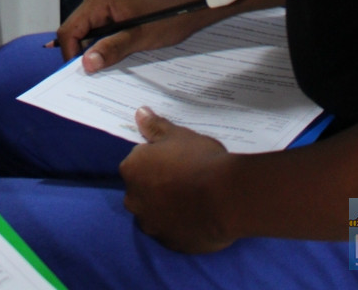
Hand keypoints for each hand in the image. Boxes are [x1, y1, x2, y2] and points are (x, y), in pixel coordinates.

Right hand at [58, 0, 216, 67]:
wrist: (190, 4)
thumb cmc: (169, 16)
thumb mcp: (139, 37)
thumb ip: (111, 49)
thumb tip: (85, 65)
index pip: (70, 30)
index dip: (71, 54)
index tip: (82, 75)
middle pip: (75, 30)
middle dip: (83, 52)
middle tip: (96, 73)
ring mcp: (103, 0)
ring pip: (86, 31)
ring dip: (94, 48)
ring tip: (107, 64)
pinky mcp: (111, 7)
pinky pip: (98, 28)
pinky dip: (103, 42)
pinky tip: (113, 53)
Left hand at [119, 110, 230, 252]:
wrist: (225, 197)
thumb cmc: (198, 160)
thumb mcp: (176, 135)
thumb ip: (155, 126)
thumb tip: (140, 113)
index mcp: (131, 171)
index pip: (136, 163)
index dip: (154, 160)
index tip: (173, 158)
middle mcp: (134, 201)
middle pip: (141, 190)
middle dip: (156, 185)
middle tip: (183, 176)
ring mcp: (152, 225)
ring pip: (154, 213)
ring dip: (166, 206)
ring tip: (192, 197)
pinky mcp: (171, 244)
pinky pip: (171, 231)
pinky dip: (179, 224)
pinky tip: (197, 215)